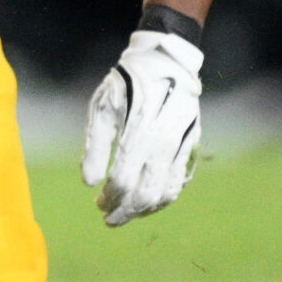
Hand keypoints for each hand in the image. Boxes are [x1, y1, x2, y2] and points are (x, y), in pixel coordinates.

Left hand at [80, 29, 202, 225]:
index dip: (108, 197)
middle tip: (109, 219)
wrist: (165, 62)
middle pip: (145, 193)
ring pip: (165, 192)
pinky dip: (164, 198)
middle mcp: (163, 144)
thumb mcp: (103, 108)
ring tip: (127, 213)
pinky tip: (148, 203)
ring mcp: (181, 146)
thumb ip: (96, 147)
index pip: (122, 179)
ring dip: (145, 210)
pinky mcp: (191, 146)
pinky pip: (179, 182)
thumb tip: (89, 183)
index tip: (97, 204)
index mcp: (138, 133)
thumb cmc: (126, 84)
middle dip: (125, 211)